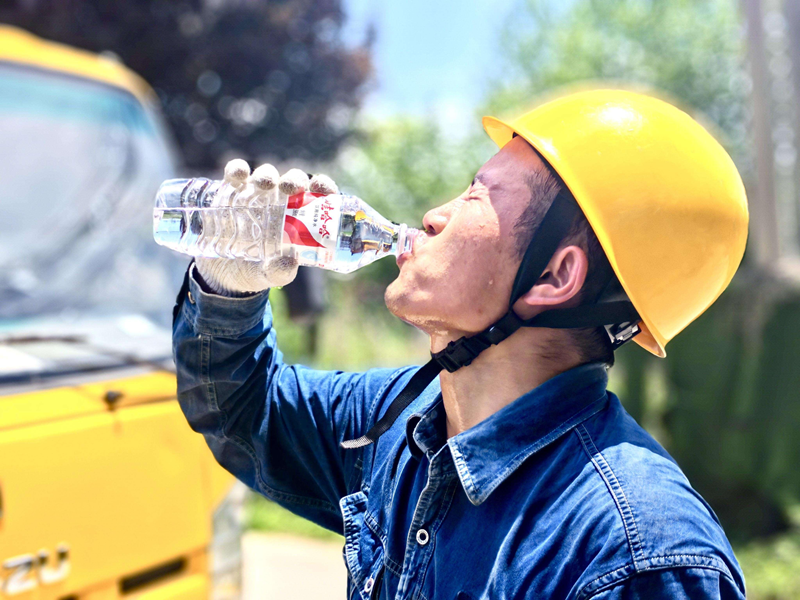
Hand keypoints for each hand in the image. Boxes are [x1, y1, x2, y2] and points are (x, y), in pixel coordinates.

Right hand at [195, 159, 338, 295]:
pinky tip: (240, 175)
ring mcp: (256, 195)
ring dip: (268, 175)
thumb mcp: (270, 275)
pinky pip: (236, 173)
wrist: (223, 274)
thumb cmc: (257, 271)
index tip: (324, 190)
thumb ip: (281, 272)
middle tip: (291, 188)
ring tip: (265, 185)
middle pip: (293, 180)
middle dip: (294, 179)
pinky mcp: (231, 192)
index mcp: (299, 217)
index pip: (317, 194)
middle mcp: (280, 201)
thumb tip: (289, 262)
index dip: (323, 186)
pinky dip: (237, 169)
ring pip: (267, 174)